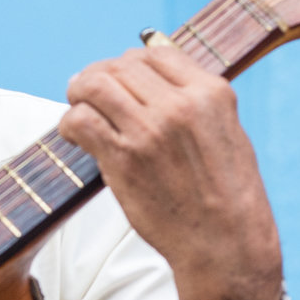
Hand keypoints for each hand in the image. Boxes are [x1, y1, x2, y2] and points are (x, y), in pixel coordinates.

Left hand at [60, 45, 284, 299]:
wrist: (226, 245)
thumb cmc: (229, 196)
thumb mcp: (228, 134)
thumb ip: (197, 102)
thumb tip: (157, 70)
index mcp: (212, 94)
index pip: (158, 54)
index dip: (133, 63)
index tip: (123, 79)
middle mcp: (180, 105)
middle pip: (123, 65)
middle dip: (101, 74)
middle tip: (90, 92)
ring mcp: (150, 130)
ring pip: (95, 84)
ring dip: (80, 92)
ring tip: (78, 106)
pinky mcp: (124, 158)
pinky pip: (81, 120)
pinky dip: (70, 123)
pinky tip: (75, 135)